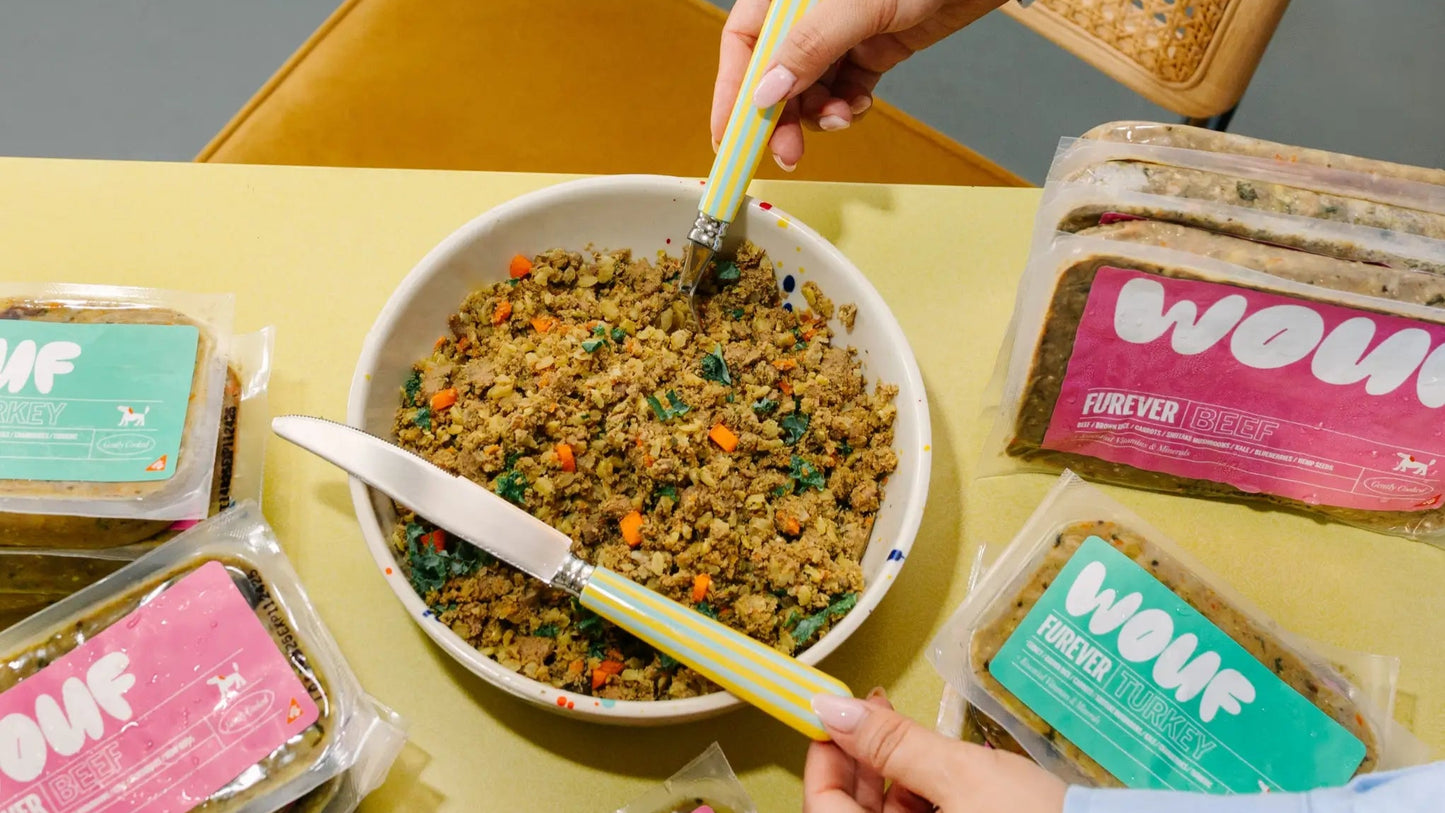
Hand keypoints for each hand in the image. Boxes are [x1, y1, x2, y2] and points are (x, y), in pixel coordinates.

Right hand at [711, 0, 1006, 170]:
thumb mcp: (858, 4)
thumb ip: (809, 47)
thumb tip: (766, 93)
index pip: (744, 41)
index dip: (732, 91)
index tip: (729, 137)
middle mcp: (808, 12)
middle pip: (774, 73)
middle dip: (780, 117)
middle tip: (786, 155)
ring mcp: (841, 31)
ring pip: (810, 88)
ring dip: (819, 114)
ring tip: (840, 119)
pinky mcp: (872, 48)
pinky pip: (845, 88)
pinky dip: (848, 106)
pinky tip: (859, 106)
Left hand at [805, 688, 1066, 811]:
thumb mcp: (962, 775)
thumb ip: (893, 743)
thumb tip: (835, 710)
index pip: (823, 808)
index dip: (823, 758)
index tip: (831, 716)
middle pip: (854, 812)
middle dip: (859, 759)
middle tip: (871, 715)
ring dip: (891, 774)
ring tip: (908, 733)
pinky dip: (921, 796)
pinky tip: (936, 766)